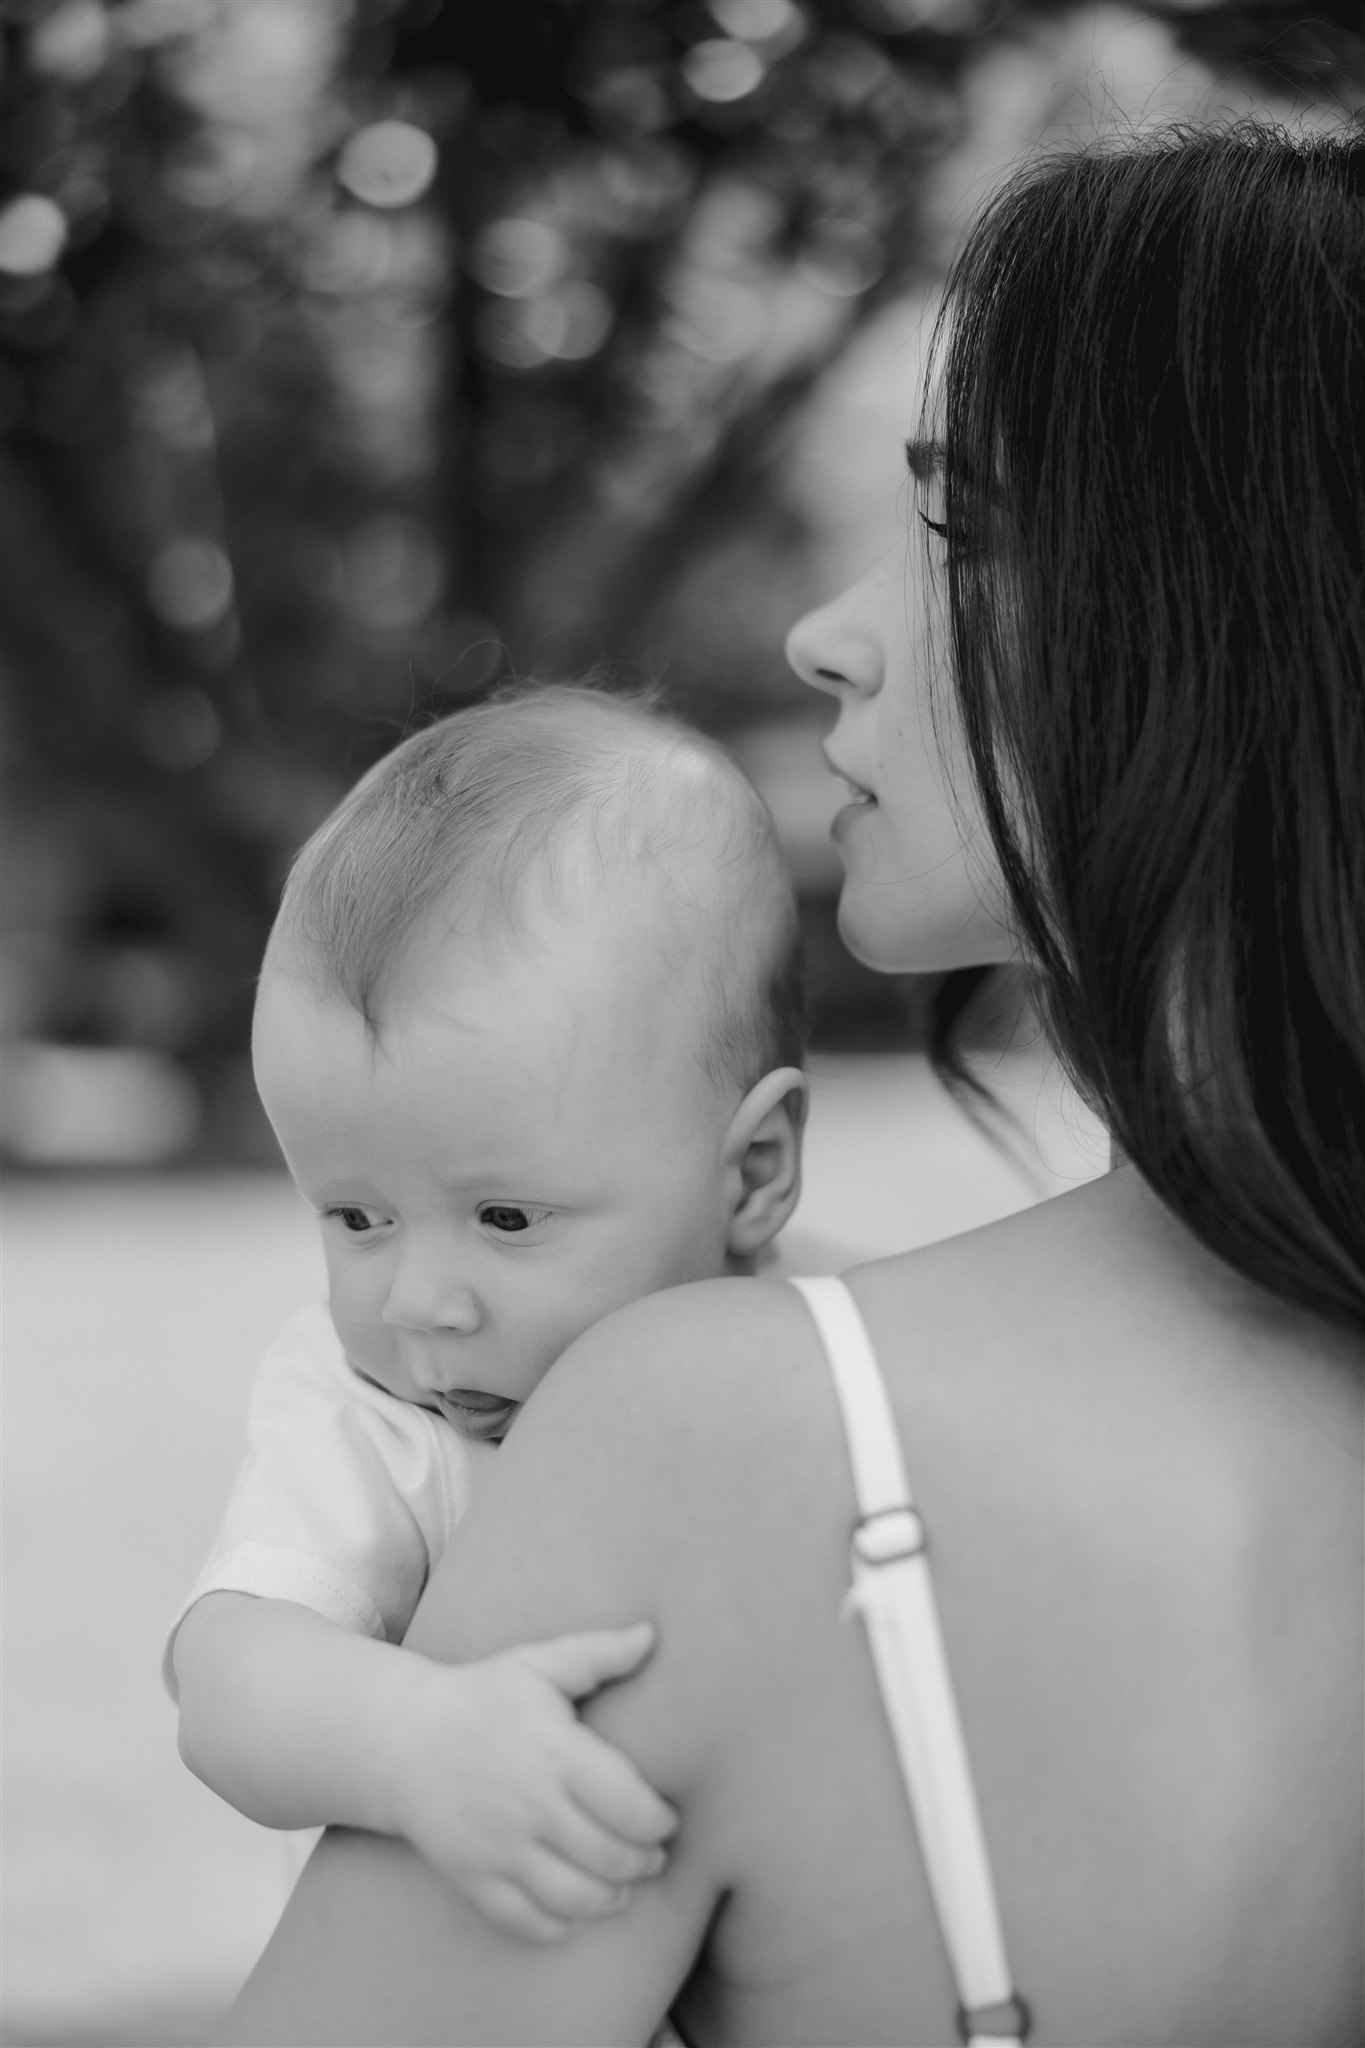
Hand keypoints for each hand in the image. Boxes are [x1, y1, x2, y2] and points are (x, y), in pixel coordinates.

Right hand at [382, 1623, 677, 1942]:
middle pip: (610, 1858)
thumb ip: (597, 1652)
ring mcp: (499, 1848)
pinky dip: (562, 1926)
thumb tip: (651, 1634)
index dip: (659, 1822)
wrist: (402, 1739)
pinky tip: (576, 1906)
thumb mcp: (536, 1664)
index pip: (629, 1806)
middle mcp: (530, 1806)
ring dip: (612, 1899)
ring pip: (576, 1899)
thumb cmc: (481, 1697)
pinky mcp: (473, 1878)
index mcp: (554, 1753)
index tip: (666, 1818)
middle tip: (652, 1855)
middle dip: (644, 1863)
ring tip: (622, 1884)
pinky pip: (529, 1923)